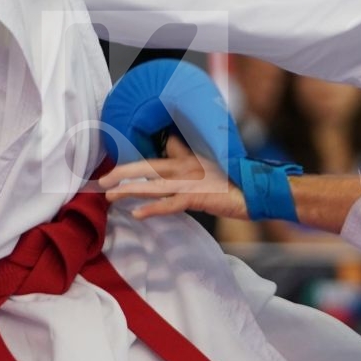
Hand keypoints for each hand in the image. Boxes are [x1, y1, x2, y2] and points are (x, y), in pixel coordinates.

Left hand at [98, 140, 248, 221]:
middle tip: (104, 180)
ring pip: (153, 185)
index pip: (160, 151)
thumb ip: (193, 158)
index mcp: (191, 157)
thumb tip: (174, 145)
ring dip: (129, 190)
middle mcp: (187, 166)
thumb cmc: (236, 180)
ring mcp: (191, 181)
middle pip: (148, 166)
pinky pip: (170, 204)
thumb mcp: (213, 164)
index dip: (139, 158)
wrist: (256, 190)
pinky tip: (137, 214)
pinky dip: (153, 209)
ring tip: (110, 196)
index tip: (119, 165)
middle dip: (123, 172)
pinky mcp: (198, 197)